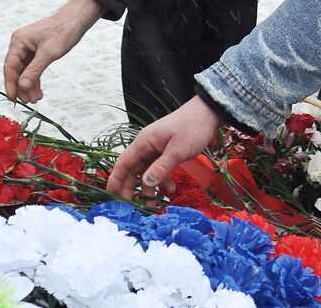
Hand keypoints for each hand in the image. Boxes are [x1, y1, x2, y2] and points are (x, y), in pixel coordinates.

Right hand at [3, 0, 103, 102]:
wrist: (76, 20)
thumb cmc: (63, 31)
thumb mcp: (49, 53)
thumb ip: (34, 70)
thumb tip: (22, 87)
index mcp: (19, 41)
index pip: (10, 66)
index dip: (11, 84)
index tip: (13, 99)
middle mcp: (20, 43)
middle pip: (16, 70)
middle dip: (22, 87)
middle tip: (27, 102)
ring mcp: (27, 47)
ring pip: (24, 70)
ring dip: (29, 85)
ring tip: (35, 99)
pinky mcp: (36, 50)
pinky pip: (32, 67)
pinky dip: (34, 78)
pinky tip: (38, 91)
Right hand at [106, 96, 222, 199]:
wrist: (209, 113)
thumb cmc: (193, 128)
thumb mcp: (178, 150)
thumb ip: (161, 168)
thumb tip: (145, 184)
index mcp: (144, 142)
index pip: (123, 163)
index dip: (115, 181)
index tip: (111, 198)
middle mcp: (146, 146)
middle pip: (132, 170)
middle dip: (131, 189)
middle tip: (133, 208)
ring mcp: (156, 149)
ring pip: (146, 172)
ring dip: (148, 188)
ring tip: (154, 204)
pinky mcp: (166, 152)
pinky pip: (158, 169)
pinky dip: (162, 180)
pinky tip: (171, 189)